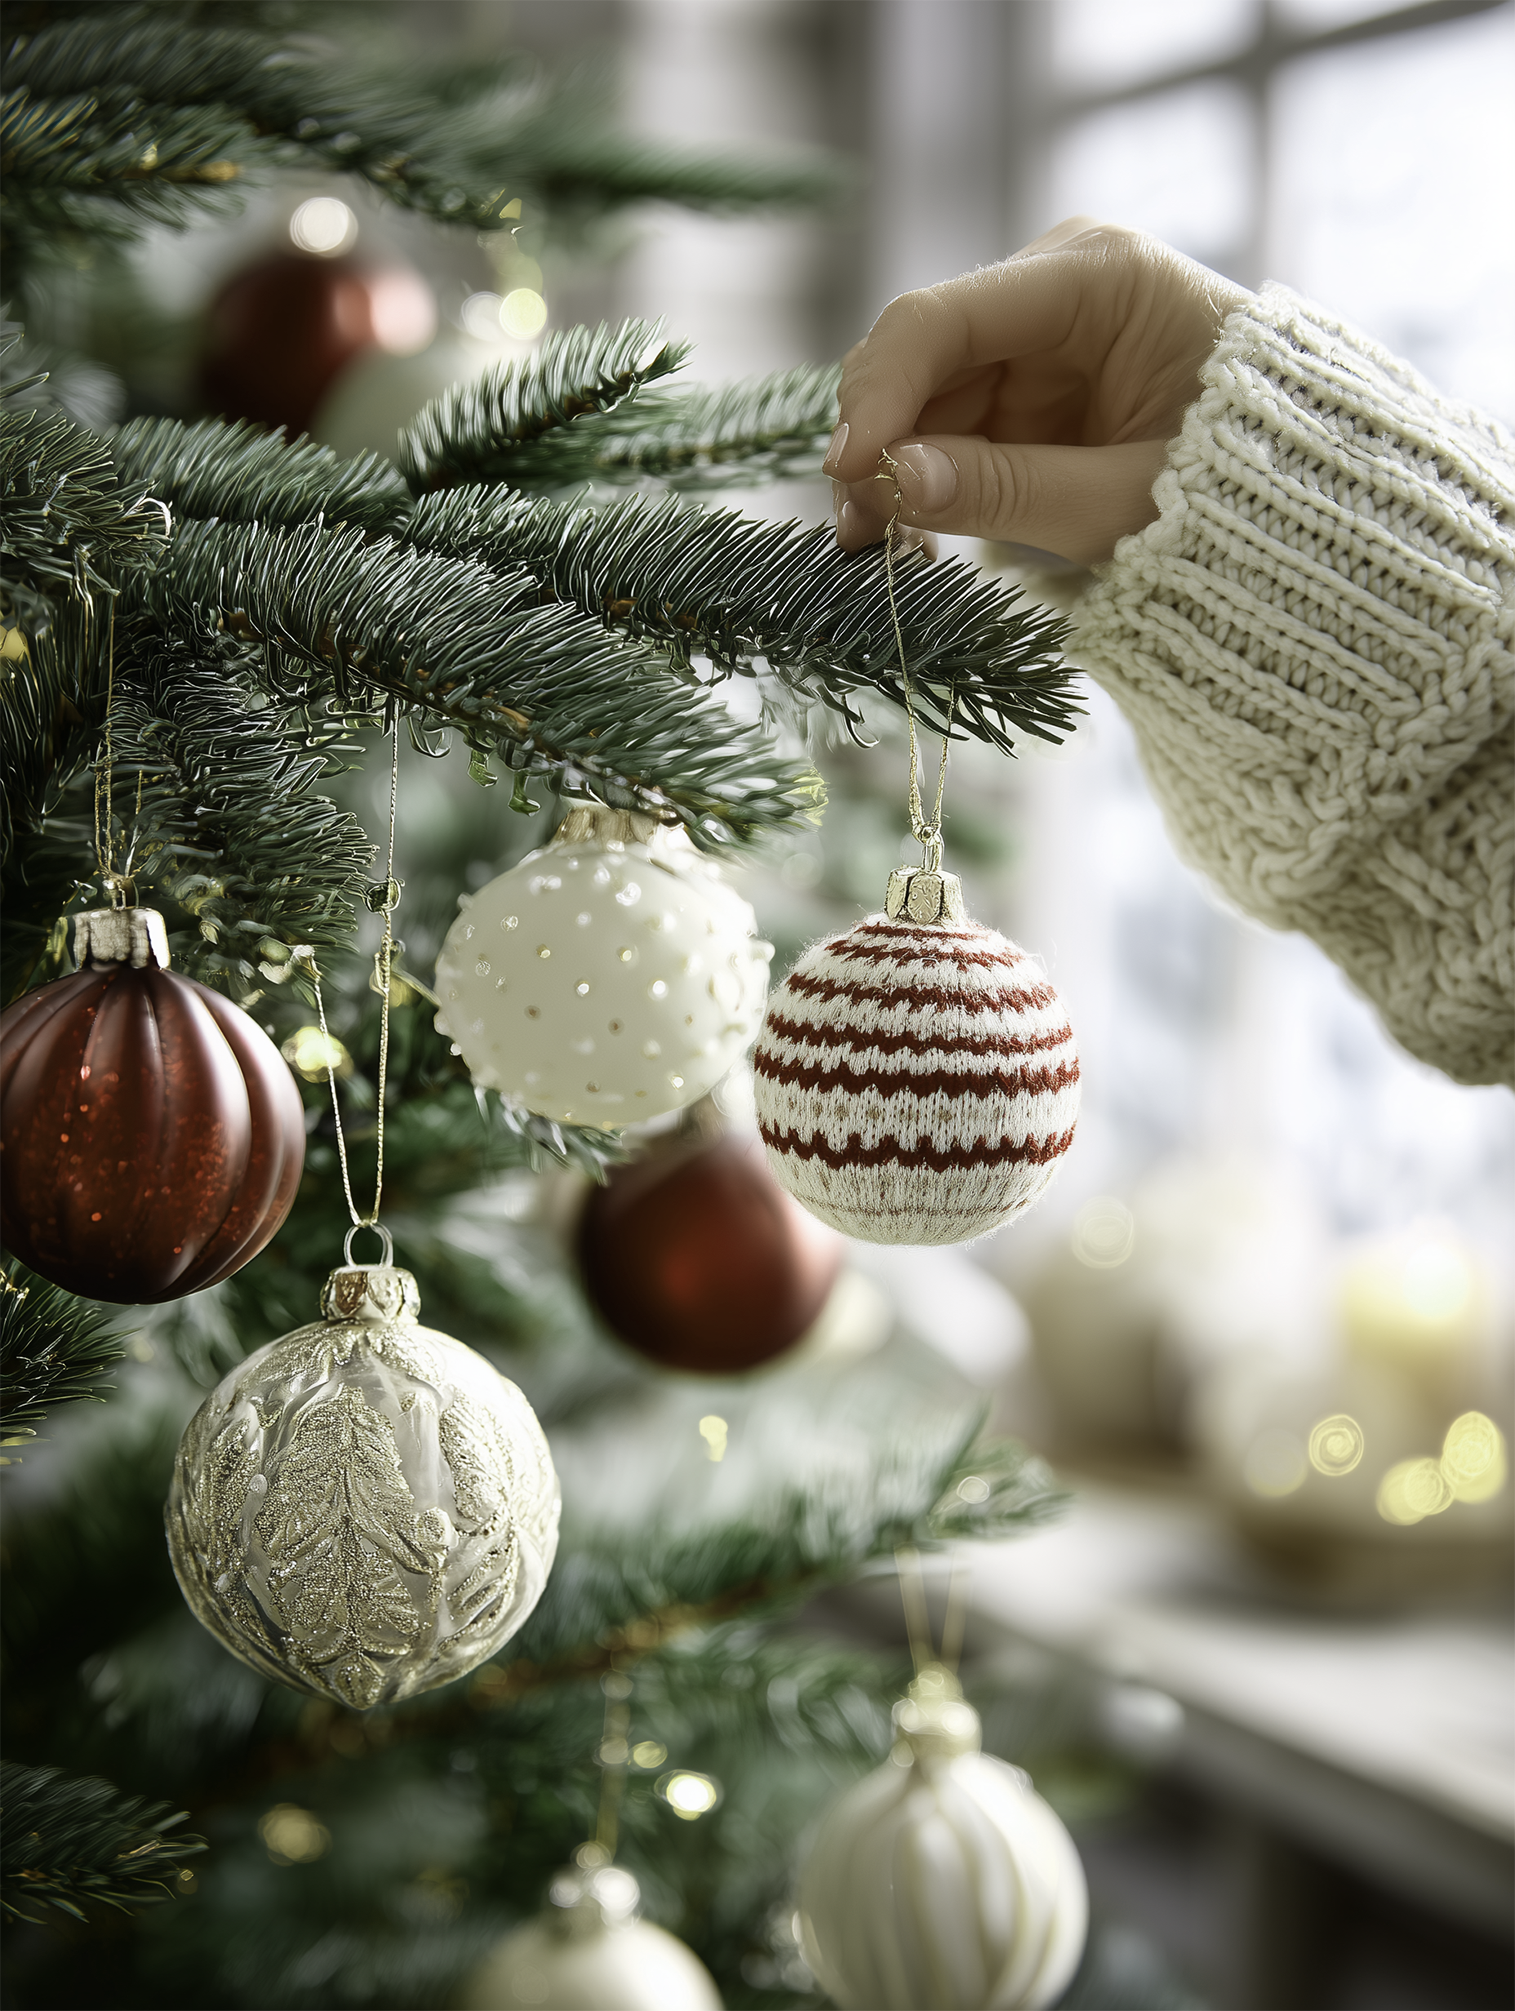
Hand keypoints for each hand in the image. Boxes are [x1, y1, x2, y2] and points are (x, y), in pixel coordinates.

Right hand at [825, 218, 1250, 565]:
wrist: (1296, 506)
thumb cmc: (1239, 493)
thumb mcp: (1124, 502)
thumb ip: (1008, 490)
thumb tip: (892, 480)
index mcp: (1098, 276)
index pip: (945, 316)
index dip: (880, 392)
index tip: (845, 470)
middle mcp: (1055, 286)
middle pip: (922, 354)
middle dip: (878, 439)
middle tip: (855, 531)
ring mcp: (1036, 336)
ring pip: (923, 396)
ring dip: (890, 469)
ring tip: (876, 547)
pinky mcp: (1026, 387)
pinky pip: (947, 426)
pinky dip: (921, 478)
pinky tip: (906, 533)